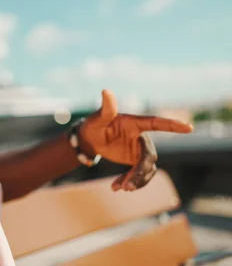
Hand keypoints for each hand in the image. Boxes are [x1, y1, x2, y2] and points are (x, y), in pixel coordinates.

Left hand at [78, 89, 193, 191]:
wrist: (90, 139)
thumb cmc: (94, 124)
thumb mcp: (98, 118)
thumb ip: (106, 109)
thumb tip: (106, 91)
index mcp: (135, 124)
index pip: (156, 123)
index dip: (172, 125)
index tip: (189, 128)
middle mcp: (141, 137)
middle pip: (149, 156)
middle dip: (141, 172)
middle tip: (128, 186)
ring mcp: (139, 150)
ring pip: (148, 168)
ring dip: (137, 180)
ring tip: (121, 188)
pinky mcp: (135, 161)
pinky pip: (140, 174)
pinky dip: (130, 181)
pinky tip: (116, 187)